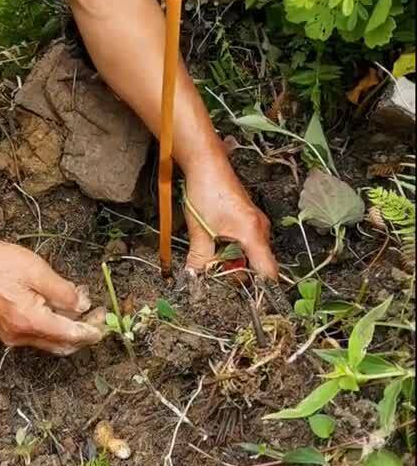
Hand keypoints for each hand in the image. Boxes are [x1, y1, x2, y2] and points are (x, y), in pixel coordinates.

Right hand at [0, 237, 104, 353]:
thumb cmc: (1, 263)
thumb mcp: (39, 271)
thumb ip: (64, 292)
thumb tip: (83, 306)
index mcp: (29, 321)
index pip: (69, 334)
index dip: (90, 330)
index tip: (105, 322)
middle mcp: (20, 335)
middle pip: (61, 344)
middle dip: (83, 332)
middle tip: (98, 314)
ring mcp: (12, 335)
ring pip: (50, 341)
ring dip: (69, 328)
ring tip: (83, 306)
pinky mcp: (7, 330)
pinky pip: (37, 334)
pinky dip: (53, 324)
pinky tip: (61, 307)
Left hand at [183, 146, 277, 278]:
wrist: (207, 163)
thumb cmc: (206, 192)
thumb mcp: (200, 231)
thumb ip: (200, 259)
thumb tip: (195, 279)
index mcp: (253, 234)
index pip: (268, 272)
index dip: (261, 290)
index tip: (249, 302)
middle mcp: (260, 229)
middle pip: (258, 265)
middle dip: (238, 274)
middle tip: (217, 275)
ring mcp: (256, 222)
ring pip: (251, 253)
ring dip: (233, 260)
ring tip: (213, 258)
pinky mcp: (249, 218)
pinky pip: (247, 241)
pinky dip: (233, 248)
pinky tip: (216, 244)